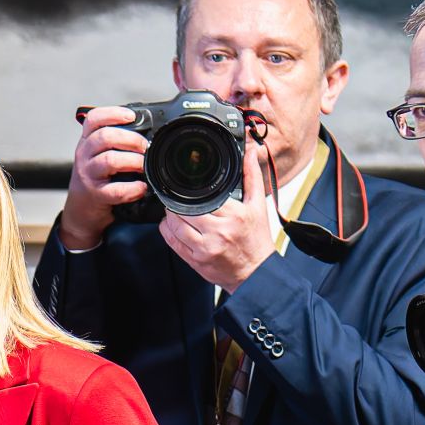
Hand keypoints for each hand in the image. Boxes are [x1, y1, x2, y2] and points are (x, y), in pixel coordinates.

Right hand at [58, 106, 149, 250]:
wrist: (81, 210)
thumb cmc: (95, 180)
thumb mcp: (97, 156)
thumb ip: (114, 143)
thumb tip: (147, 132)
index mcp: (86, 142)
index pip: (93, 119)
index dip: (113, 113)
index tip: (131, 116)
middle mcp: (84, 156)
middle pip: (104, 137)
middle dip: (130, 139)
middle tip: (144, 146)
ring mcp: (88, 175)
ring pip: (109, 160)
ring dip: (132, 161)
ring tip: (143, 166)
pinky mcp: (95, 194)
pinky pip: (115, 190)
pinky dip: (132, 189)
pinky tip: (141, 188)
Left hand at [156, 136, 274, 291]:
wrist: (256, 272)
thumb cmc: (256, 240)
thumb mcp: (258, 206)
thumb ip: (252, 176)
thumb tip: (251, 152)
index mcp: (234, 216)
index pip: (205, 197)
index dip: (191, 191)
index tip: (186, 187)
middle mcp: (219, 232)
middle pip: (185, 211)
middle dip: (176, 204)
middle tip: (175, 199)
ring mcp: (205, 248)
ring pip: (175, 226)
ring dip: (169, 216)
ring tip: (172, 211)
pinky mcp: (196, 261)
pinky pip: (173, 243)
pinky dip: (167, 232)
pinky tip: (170, 226)